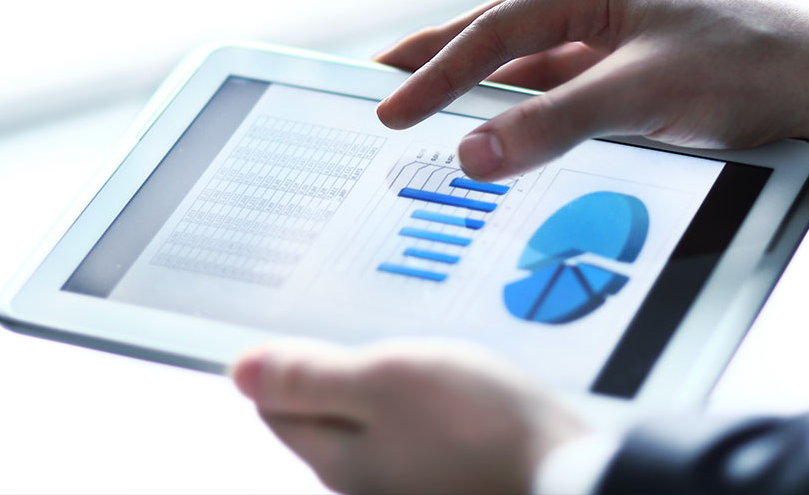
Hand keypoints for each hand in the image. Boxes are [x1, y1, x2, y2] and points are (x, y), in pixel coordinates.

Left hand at [231, 340, 587, 494]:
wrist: (566, 476)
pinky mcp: (450, 477)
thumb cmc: (482, 429)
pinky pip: (414, 435)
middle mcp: (365, 479)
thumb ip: (313, 375)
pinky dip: (418, 406)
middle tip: (357, 333)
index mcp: (338, 455)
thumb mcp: (387, 381)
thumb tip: (242, 371)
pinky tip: (445, 388)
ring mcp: (409, 482)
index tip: (299, 330)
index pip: (278, 408)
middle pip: (324, 419)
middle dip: (332, 374)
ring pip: (372, 425)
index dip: (282, 364)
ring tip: (406, 353)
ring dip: (380, 387)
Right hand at [375, 0, 808, 180]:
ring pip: (524, 72)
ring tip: (416, 114)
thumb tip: (473, 154)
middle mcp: (595, 9)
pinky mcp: (627, 81)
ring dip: (475, 96)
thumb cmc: (745, 70)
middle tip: (374, 86)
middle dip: (435, 63)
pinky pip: (556, 100)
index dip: (439, 71)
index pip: (495, 30)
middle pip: (496, 37)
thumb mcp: (641, 97)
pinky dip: (521, 120)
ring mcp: (610, 45)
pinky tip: (494, 139)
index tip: (390, 108)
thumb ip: (554, 126)